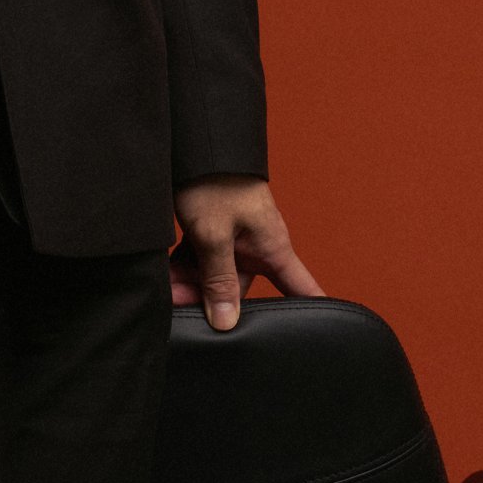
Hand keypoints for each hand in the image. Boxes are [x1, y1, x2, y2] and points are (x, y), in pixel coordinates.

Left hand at [170, 174, 322, 330]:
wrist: (194, 137)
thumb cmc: (214, 179)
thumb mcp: (214, 233)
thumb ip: (219, 279)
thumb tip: (226, 323)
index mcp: (272, 248)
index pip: (302, 290)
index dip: (312, 316)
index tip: (318, 344)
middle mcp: (256, 246)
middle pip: (237, 290)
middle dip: (207, 299)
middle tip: (176, 303)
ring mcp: (234, 238)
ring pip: (213, 275)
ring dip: (190, 283)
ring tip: (165, 289)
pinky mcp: (212, 229)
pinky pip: (201, 259)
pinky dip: (184, 267)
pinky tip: (165, 275)